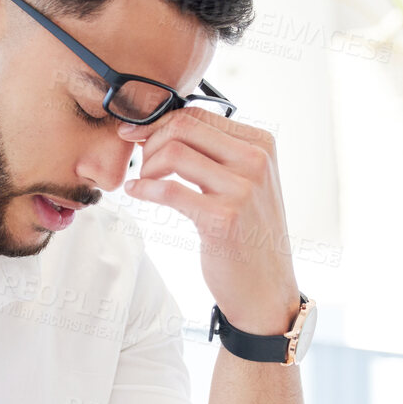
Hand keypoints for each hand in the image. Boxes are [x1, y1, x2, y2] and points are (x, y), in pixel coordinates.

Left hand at [121, 109, 299, 335]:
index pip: (198, 114)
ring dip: (148, 166)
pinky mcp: (223, 218)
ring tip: (144, 182)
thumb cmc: (248, 235)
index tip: (137, 133)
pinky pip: (170, 190)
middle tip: (140, 162)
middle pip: (184, 127)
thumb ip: (215, 154)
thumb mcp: (243, 184)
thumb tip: (164, 127)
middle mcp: (256, 161)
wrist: (265, 289)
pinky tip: (137, 193)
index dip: (159, 121)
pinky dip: (144, 189)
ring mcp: (243, 189)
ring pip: (175, 152)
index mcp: (261, 145)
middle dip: (151, 140)